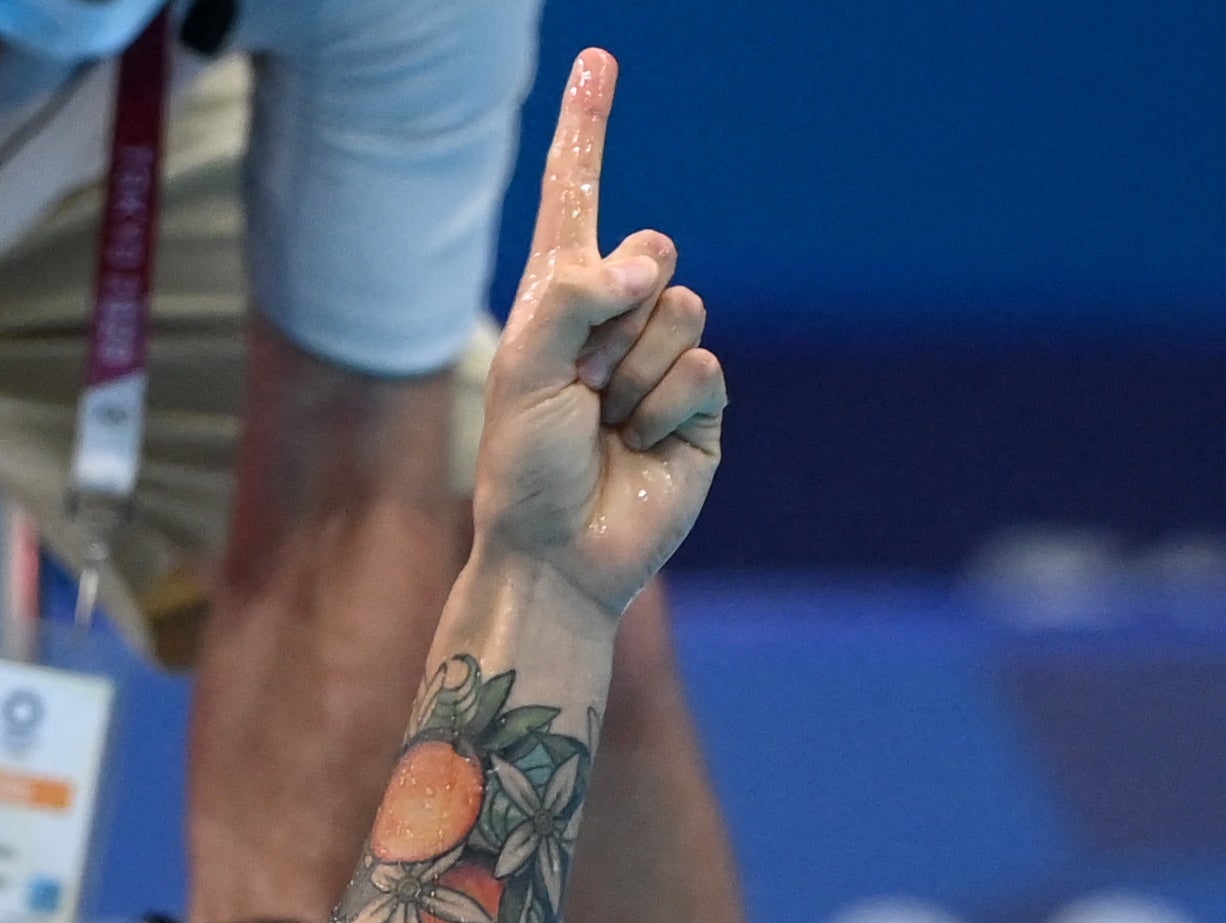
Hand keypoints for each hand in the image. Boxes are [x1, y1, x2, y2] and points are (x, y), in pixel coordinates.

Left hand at [471, 51, 724, 620]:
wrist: (557, 557)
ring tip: (603, 425)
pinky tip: (637, 448)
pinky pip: (705, 368)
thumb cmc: (520, 470)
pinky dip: (665, 409)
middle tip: (580, 386)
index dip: (588, 129)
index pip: (576, 198)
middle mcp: (612, 321)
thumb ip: (573, 297)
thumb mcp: (521, 370)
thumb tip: (652, 263)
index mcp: (556, 302)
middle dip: (616, 315)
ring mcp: (661, 362)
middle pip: (654, 250)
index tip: (598, 62)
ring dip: (635, 375)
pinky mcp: (700, 408)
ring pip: (683, 310)